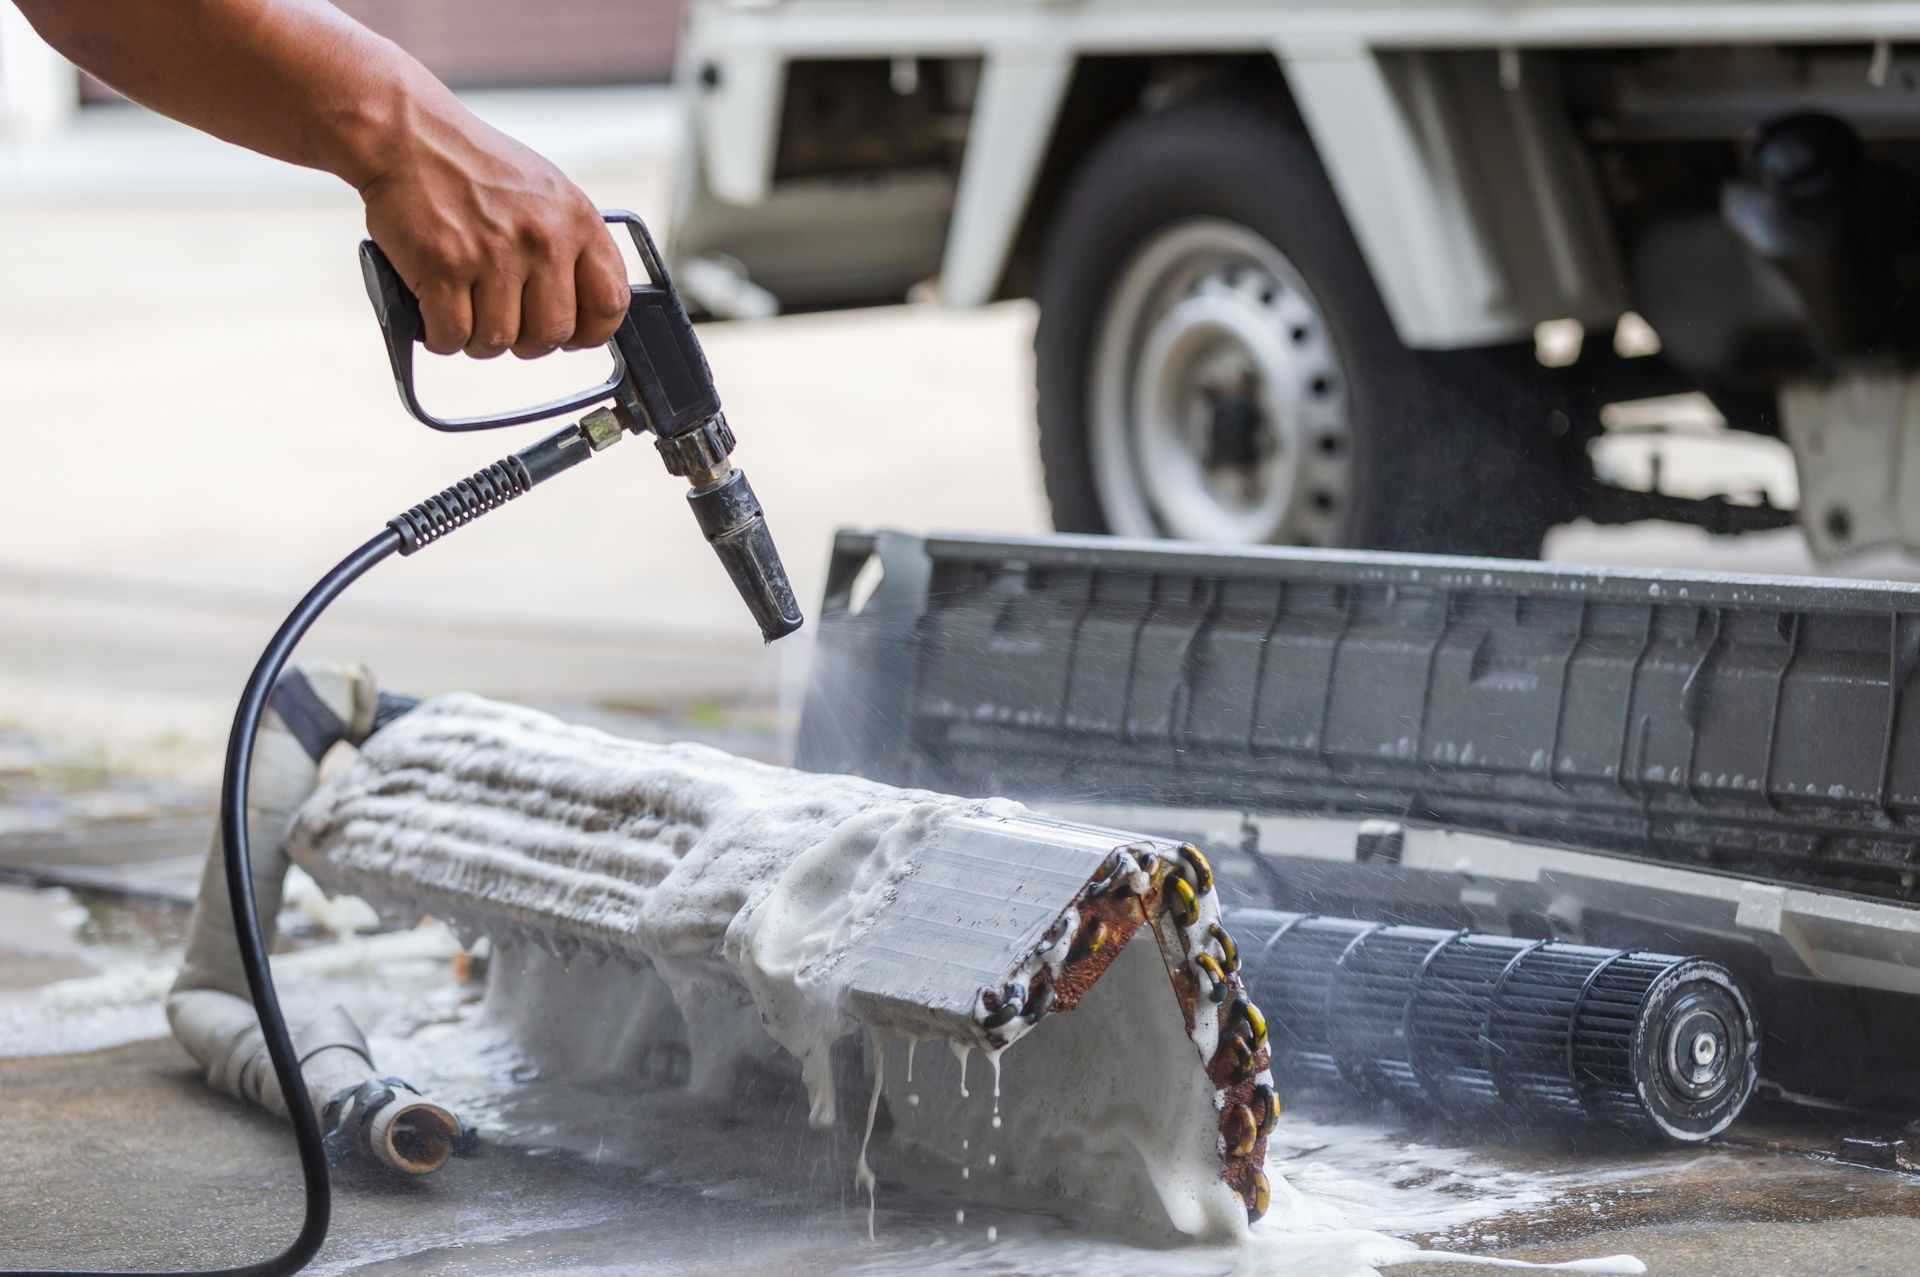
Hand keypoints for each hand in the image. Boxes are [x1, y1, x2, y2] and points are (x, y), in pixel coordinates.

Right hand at [359, 114, 628, 359]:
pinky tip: (435, 315)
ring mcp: (494, 254)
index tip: (570, 336)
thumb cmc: (473, 166)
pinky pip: (452, 336)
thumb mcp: (546, 192)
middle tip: (503, 321)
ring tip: (464, 312)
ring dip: (478, 340)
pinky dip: (441, 337)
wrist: (406, 133)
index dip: (589, 332)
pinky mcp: (445, 267)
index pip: (609, 303)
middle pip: (552, 334)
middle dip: (526, 341)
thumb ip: (569, 245)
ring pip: (499, 341)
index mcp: (577, 220)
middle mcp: (543, 239)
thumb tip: (579, 308)